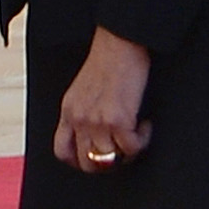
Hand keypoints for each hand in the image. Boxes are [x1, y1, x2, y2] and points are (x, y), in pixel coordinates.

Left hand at [52, 29, 152, 172]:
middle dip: (107, 164)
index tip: (96, 161)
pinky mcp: (118, 119)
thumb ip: (83, 113)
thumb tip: (94, 135)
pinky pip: (132, 148)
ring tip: (136, 136)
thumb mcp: (82, 90)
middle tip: (123, 152)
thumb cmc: (106, 63)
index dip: (79, 163)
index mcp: (68, 112)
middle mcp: (79, 119)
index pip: (62, 151)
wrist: (118, 44)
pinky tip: (145, 125)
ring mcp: (97, 121)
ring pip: (110, 160)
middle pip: (87, 162)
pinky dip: (142, 140)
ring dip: (128, 153)